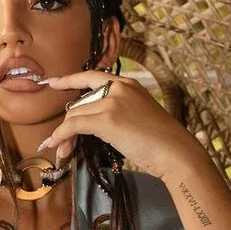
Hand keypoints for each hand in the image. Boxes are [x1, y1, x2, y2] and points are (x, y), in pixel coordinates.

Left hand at [35, 69, 204, 180]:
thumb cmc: (162, 142)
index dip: (70, 80)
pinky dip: (61, 136)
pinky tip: (57, 146)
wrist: (175, 151)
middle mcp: (118, 88)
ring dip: (64, 136)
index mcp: (128, 84)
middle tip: (62, 146)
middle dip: (67, 125)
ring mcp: (112, 101)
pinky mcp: (107, 118)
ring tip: (62, 153)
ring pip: (74, 115)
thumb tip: (94, 124)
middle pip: (79, 104)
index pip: (92, 77)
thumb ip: (119, 112)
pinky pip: (74, 125)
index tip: (54, 82)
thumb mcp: (139, 116)